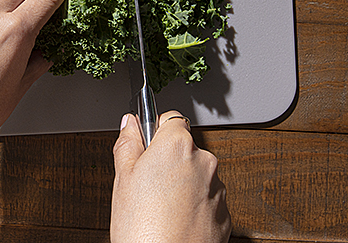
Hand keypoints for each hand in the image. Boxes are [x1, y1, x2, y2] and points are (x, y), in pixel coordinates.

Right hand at [110, 111, 230, 242]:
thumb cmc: (142, 229)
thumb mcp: (122, 178)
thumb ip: (128, 142)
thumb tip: (130, 122)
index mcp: (177, 145)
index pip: (171, 118)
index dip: (156, 132)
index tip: (146, 146)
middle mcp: (204, 161)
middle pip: (185, 148)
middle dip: (168, 161)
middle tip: (146, 185)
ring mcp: (218, 189)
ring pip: (197, 175)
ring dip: (183, 185)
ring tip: (160, 209)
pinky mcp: (225, 214)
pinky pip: (207, 200)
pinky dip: (194, 207)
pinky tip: (175, 222)